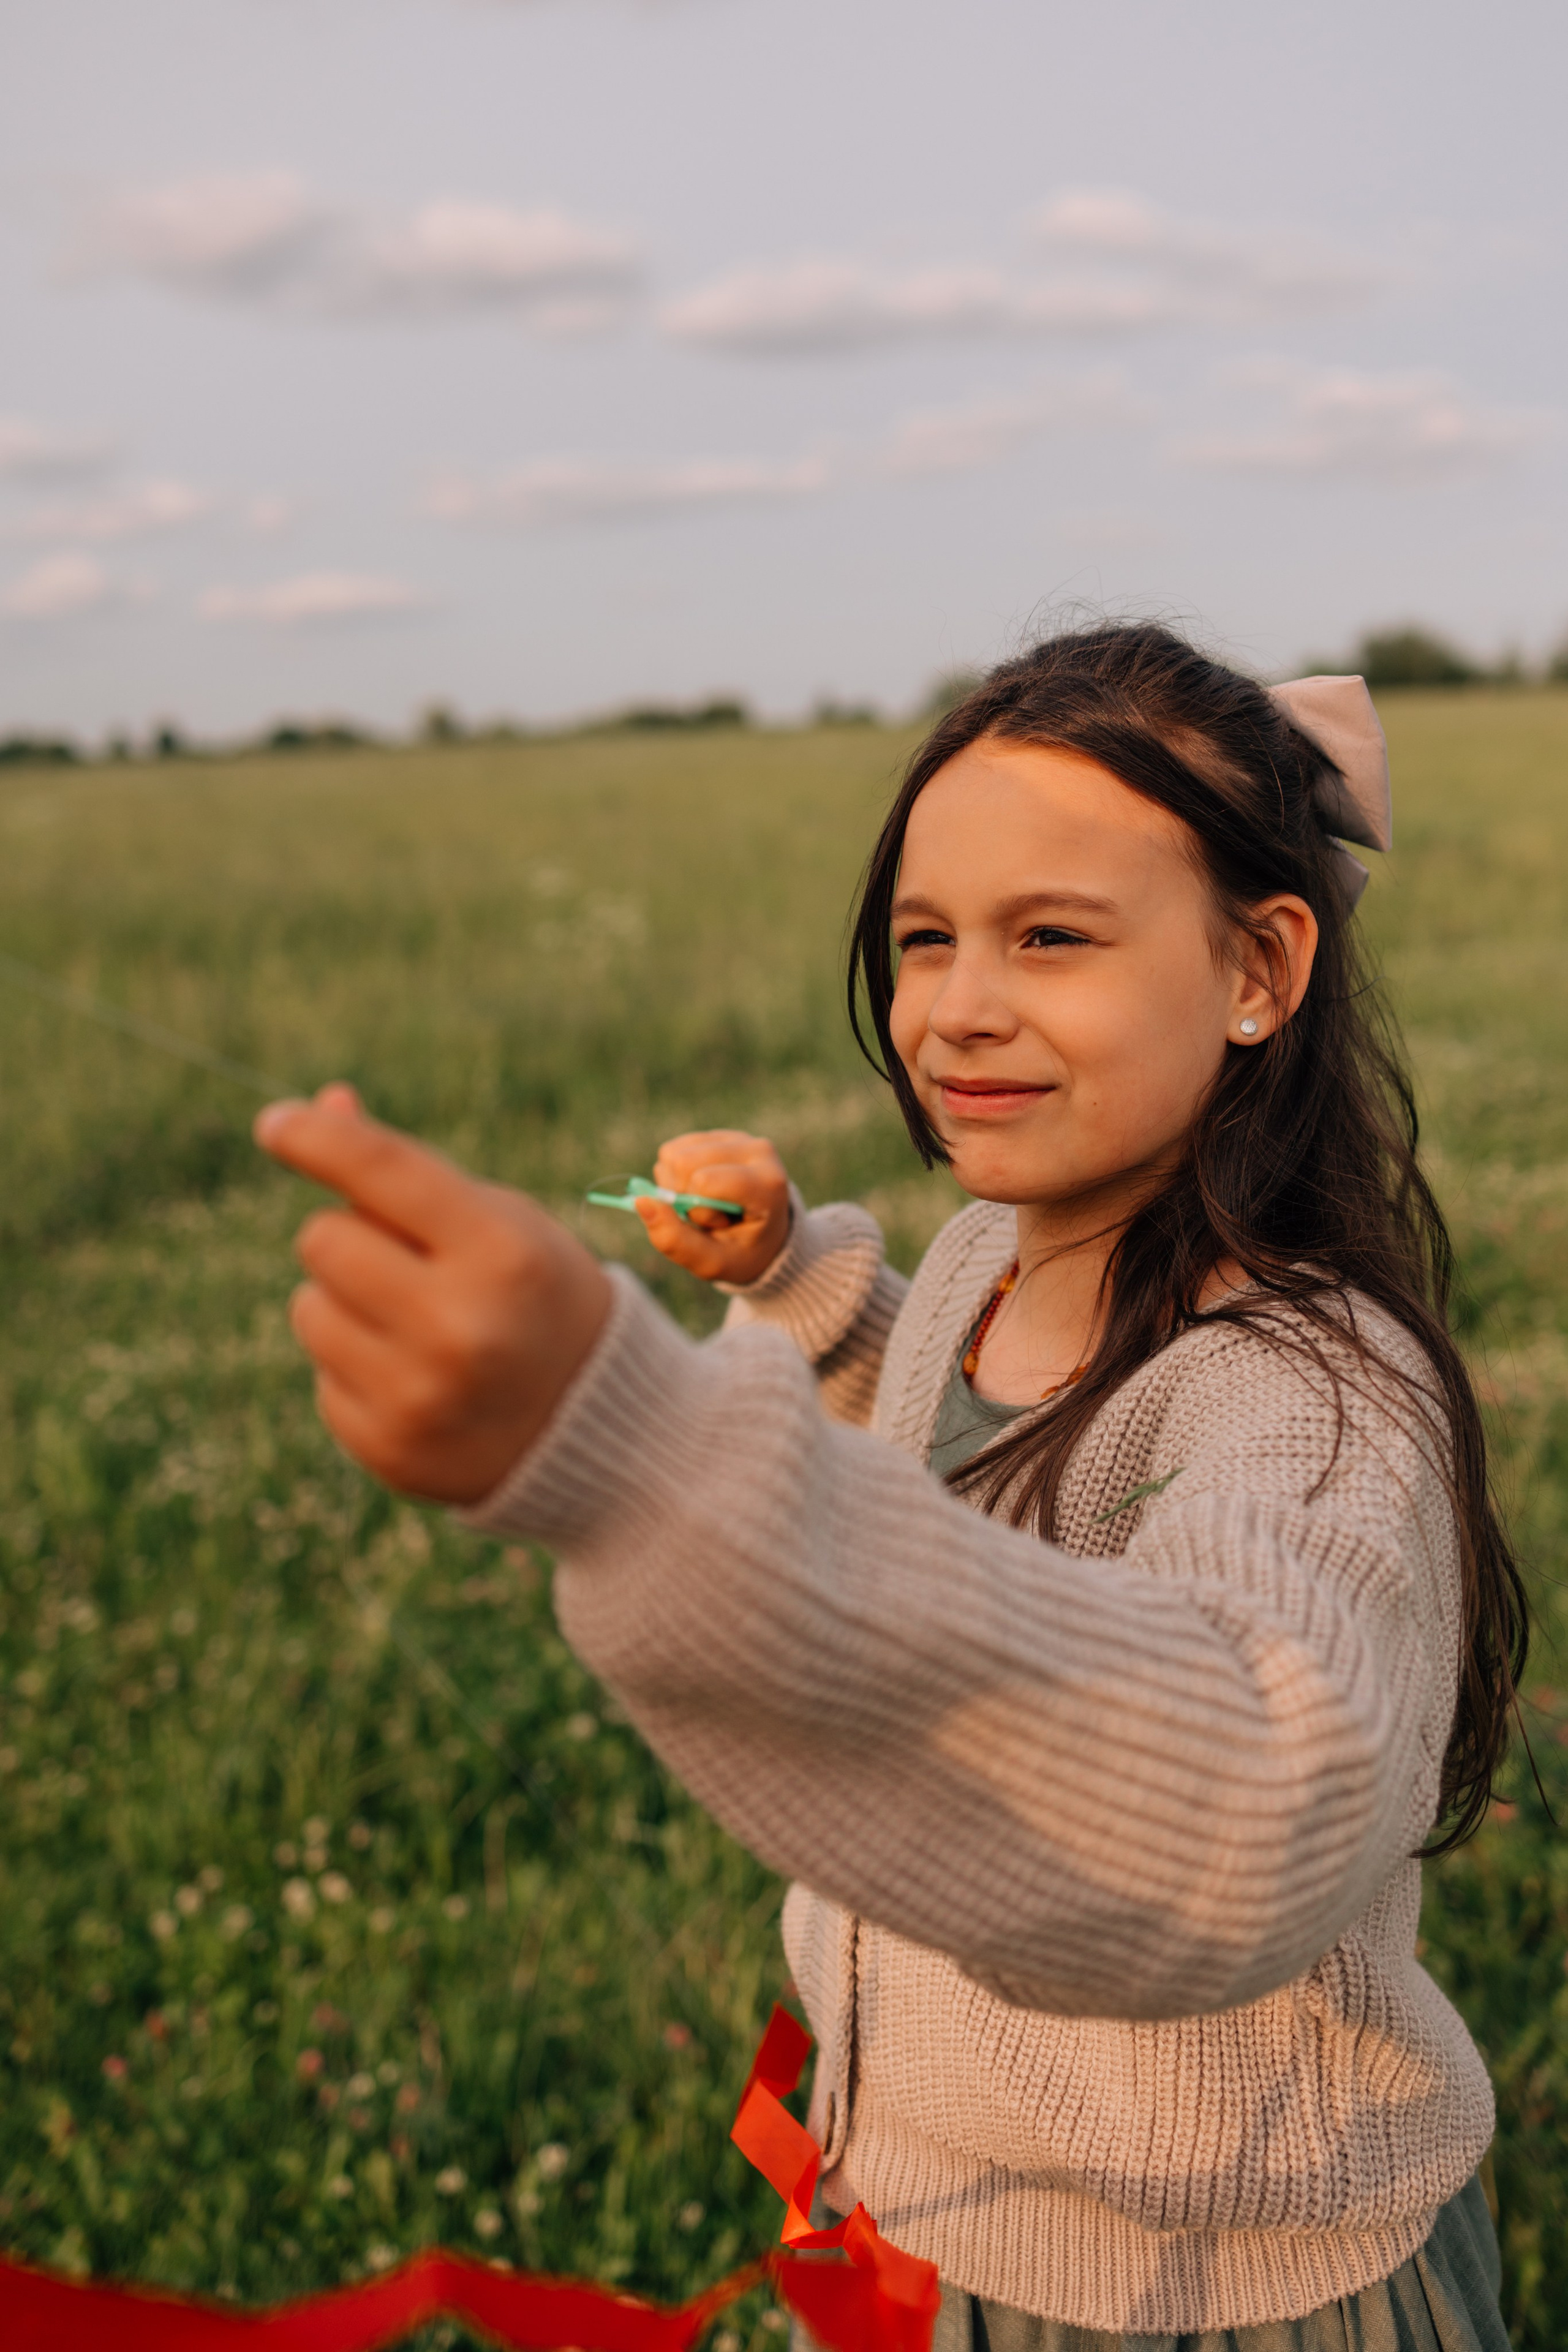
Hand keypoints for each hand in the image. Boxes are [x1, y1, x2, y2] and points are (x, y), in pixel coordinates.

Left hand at [254, 1084, 611, 1504]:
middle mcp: (460, 1326)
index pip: (382, 1170)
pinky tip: (417, 1380)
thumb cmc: (533, 1295)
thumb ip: (406, 1172)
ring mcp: (419, 1395)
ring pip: (308, 1308)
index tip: (275, 1121)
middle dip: (348, 1237)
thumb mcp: (496, 1221)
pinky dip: (355, 1367)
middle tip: (403, 1263)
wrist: (591, 1426)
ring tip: (415, 1327)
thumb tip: (322, 1108)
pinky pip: (321, 1375)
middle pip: (324, 1239)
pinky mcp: (386, 1447)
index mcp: (502, 1253)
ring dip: (344, 1304)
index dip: (318, 1139)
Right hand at [637, 1129, 790, 1285]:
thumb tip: (642, 1201)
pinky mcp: (719, 1135)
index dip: (697, 1209)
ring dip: (676, 1186)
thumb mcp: (711, 1263)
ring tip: (705, 1203)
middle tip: (708, 1215)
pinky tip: (698, 1189)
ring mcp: (739, 1137)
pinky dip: (674, 1176)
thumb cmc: (740, 1252)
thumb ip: (675, 1240)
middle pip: (684, 1161)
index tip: (720, 1225)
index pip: (705, 1180)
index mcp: (768, 1183)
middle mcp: (759, 1150)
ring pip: (674, 1153)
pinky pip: (672, 1150)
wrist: (764, 1233)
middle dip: (682, 1195)